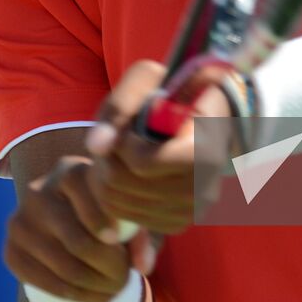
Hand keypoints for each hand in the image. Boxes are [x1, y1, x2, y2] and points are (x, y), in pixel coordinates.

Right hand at [5, 156, 133, 301]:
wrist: (67, 223)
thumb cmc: (106, 214)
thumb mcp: (127, 215)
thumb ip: (142, 235)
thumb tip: (144, 265)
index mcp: (69, 171)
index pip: (89, 197)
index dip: (109, 225)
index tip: (120, 243)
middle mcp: (38, 192)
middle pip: (79, 241)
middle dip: (110, 268)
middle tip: (125, 279)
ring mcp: (19, 223)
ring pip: (66, 267)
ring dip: (97, 286)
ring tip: (115, 288)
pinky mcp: (11, 252)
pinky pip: (46, 283)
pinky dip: (76, 295)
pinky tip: (94, 294)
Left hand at [85, 61, 232, 243]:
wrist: (206, 116)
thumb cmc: (173, 93)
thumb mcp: (149, 79)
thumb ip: (120, 105)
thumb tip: (96, 146)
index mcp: (203, 151)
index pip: (143, 163)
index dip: (123, 145)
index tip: (127, 128)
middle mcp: (203, 188)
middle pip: (126, 186)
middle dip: (108, 161)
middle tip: (113, 142)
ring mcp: (192, 210)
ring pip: (122, 206)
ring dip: (107, 179)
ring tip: (117, 156)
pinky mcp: (179, 223)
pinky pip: (129, 220)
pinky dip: (117, 199)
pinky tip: (126, 175)